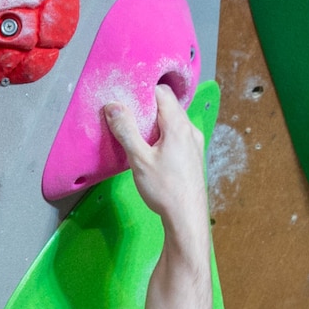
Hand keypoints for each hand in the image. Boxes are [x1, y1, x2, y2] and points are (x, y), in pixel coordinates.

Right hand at [104, 85, 208, 241]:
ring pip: (174, 121)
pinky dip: (164, 134)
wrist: (186, 216)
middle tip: (128, 117)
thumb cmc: (164, 189)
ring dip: (156, 123)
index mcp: (178, 124)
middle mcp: (190, 128)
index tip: (127, 98)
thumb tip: (113, 106)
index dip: (143, 92)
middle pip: (168, 105)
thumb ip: (126, 131)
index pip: (162, 92)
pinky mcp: (194, 154)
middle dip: (148, 108)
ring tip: (137, 135)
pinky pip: (178, 134)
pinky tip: (152, 150)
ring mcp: (195, 142)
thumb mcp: (139, 159)